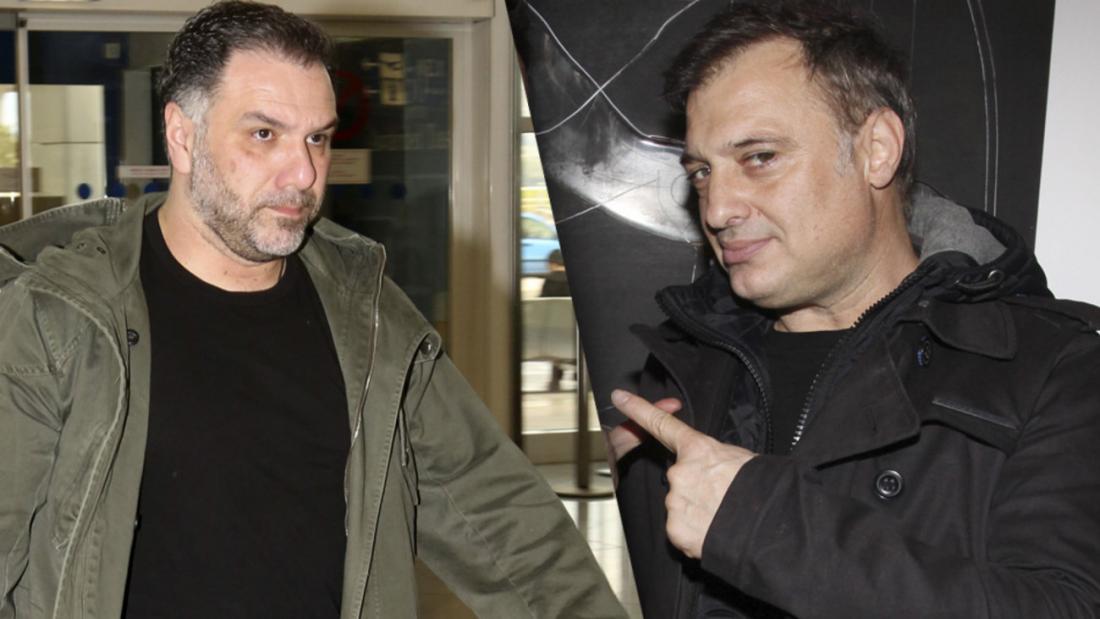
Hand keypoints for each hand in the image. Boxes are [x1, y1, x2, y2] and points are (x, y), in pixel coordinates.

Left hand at [611, 388, 755, 558]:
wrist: (771, 525)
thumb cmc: (762, 489)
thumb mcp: (739, 459)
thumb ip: (713, 460)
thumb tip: (711, 470)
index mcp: (698, 449)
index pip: (661, 424)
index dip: (638, 409)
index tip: (619, 398)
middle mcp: (679, 473)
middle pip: (679, 478)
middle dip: (695, 487)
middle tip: (722, 499)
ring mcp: (674, 501)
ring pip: (680, 505)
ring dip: (697, 512)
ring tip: (723, 518)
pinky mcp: (674, 529)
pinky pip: (680, 530)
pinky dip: (695, 533)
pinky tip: (714, 532)